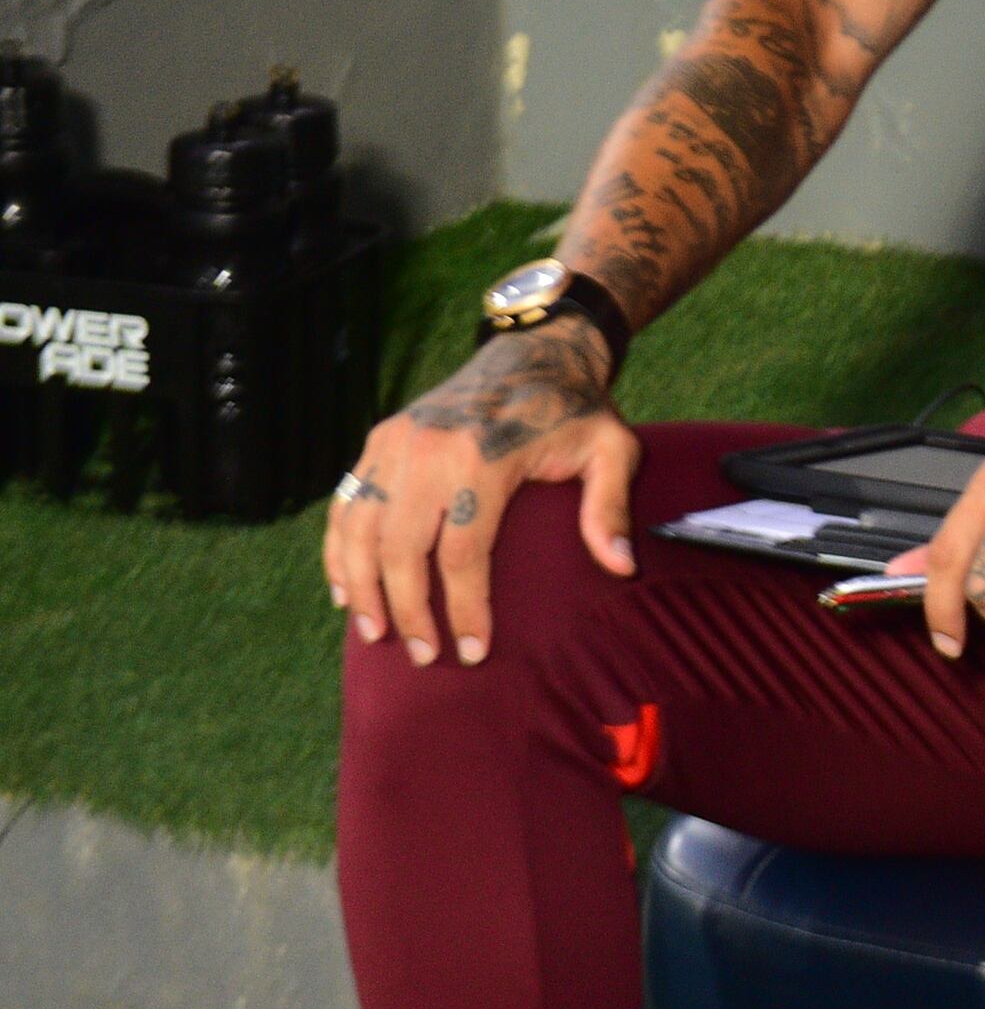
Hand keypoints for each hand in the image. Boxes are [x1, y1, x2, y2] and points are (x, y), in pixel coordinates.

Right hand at [326, 327, 637, 667]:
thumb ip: (611, 508)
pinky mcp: (379, 439)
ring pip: (361, 530)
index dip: (465, 609)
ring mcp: (395, 443)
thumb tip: (620, 566)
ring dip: (363, 587)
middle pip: (401, 550)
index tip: (471, 652)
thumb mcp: (612, 450)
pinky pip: (346, 504)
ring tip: (375, 634)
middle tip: (422, 655)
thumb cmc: (577, 411)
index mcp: (482, 458)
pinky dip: (339, 550)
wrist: (534, 353)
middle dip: (408, 611)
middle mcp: (427, 451)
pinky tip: (346, 589)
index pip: (463, 554)